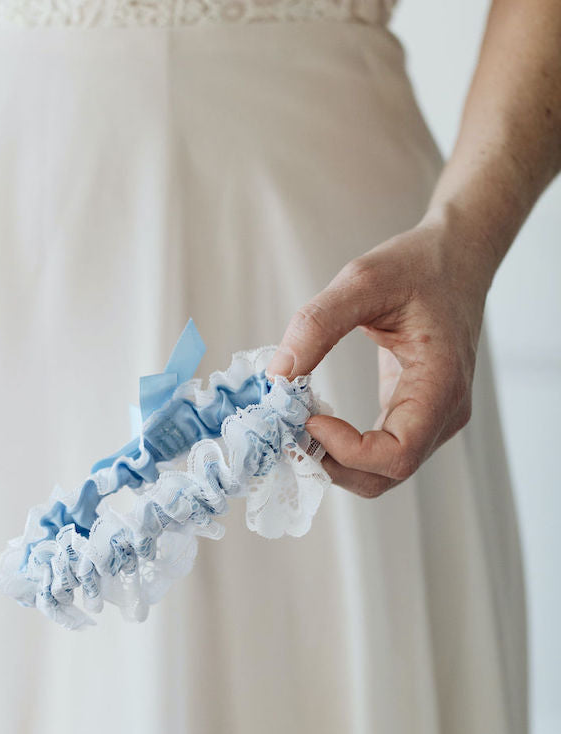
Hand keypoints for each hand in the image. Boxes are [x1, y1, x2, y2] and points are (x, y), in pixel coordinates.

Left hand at [267, 216, 493, 497]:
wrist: (456, 258)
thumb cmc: (418, 265)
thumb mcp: (362, 281)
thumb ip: (317, 326)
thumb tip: (277, 375)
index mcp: (441, 384)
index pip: (397, 455)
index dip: (347, 451)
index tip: (308, 419)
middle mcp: (444, 412)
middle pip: (386, 475)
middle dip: (332, 464)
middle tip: (290, 430)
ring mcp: (434, 418)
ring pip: (382, 472)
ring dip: (335, 460)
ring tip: (298, 423)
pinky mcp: (417, 413)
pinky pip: (381, 450)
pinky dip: (345, 447)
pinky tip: (315, 419)